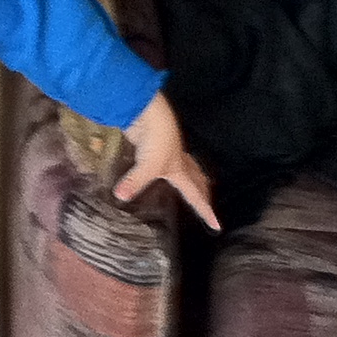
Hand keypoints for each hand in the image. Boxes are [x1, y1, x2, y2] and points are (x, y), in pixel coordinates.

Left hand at [116, 92, 221, 230]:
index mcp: (180, 170)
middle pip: (196, 180)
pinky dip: (170, 169)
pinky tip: (163, 169)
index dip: (205, 210)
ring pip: (186, 169)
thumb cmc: (155, 139)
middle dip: (203, 194)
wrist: (148, 111)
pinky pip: (166, 162)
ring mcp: (167, 152)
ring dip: (192, 179)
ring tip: (194, 187)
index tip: (216, 225)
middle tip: (207, 207)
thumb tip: (120, 196)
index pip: (195, 195)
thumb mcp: (147, 165)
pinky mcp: (155, 145)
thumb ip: (135, 182)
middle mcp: (177, 162)